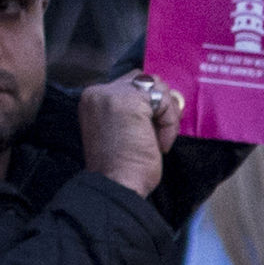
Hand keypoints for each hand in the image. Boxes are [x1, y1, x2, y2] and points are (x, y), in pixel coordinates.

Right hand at [79, 74, 180, 197]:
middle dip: (159, 104)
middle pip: (143, 79)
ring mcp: (112, 93)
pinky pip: (164, 100)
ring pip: (156, 85)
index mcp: (93, 99)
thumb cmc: (122, 167)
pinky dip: (170, 122)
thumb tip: (161, 98)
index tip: (148, 133)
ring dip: (165, 114)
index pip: (130, 84)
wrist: (116, 185)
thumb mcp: (122, 130)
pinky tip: (160, 143)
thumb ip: (133, 110)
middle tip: (158, 134)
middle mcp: (98, 91)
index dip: (149, 105)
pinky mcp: (131, 100)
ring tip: (157, 140)